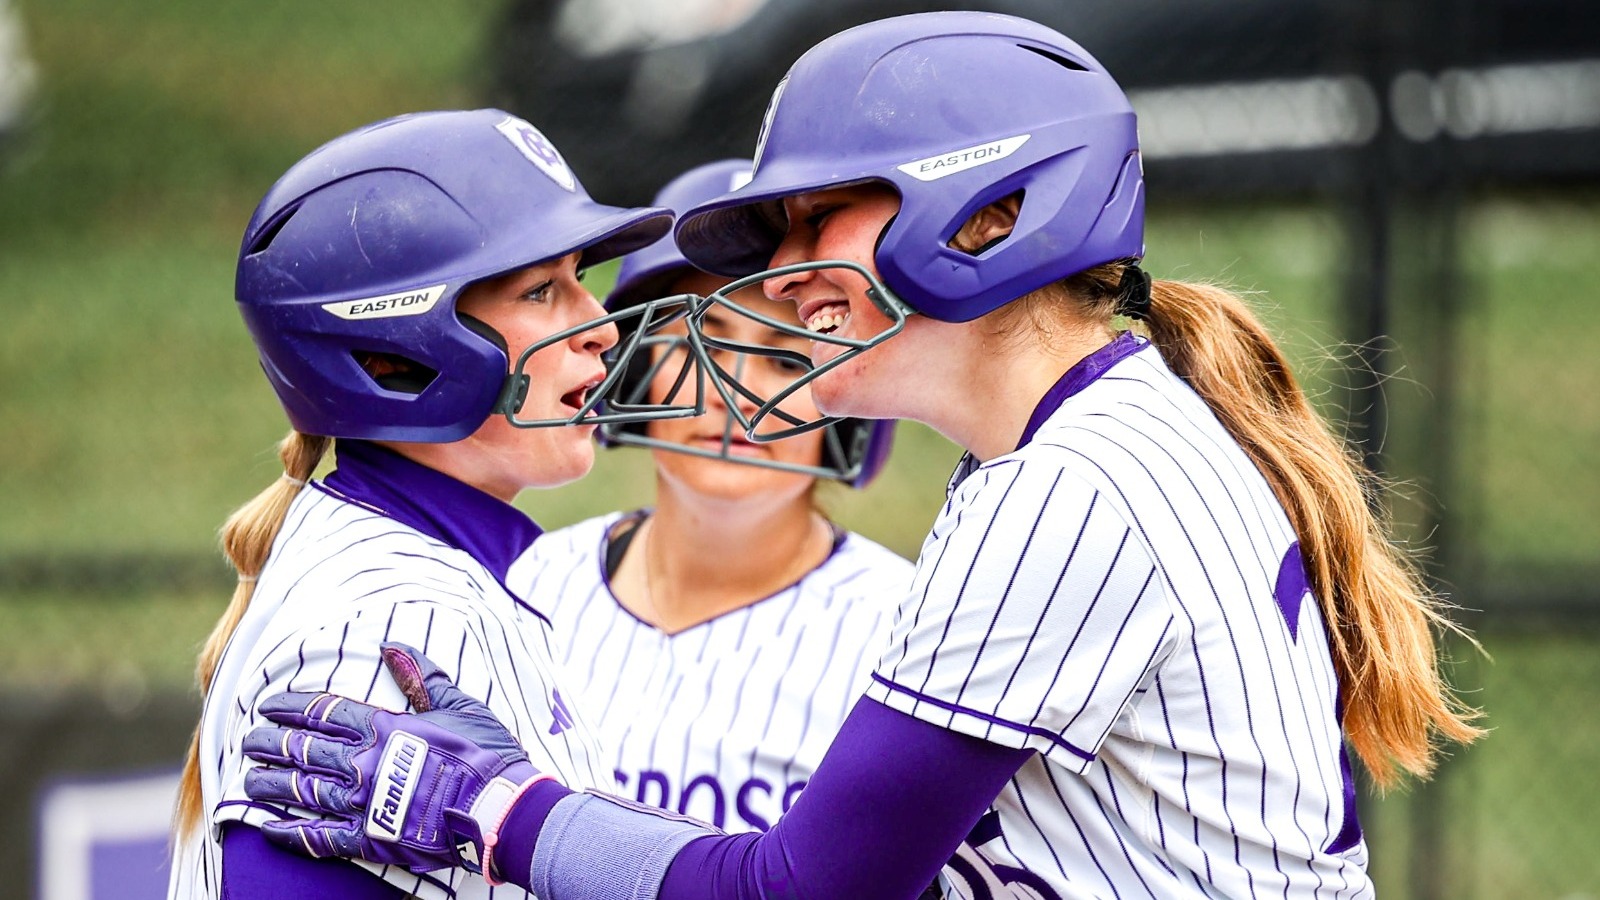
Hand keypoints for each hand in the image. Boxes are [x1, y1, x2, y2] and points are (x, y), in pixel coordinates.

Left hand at [242, 642, 548, 879]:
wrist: (499, 808)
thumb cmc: (485, 754)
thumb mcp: (459, 704)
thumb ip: (421, 677)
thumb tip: (393, 646)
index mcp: (385, 728)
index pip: (325, 712)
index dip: (292, 706)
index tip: (267, 705)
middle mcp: (365, 763)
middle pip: (304, 748)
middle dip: (271, 742)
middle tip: (248, 739)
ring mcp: (363, 803)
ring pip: (302, 790)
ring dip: (270, 783)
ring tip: (247, 778)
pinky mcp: (368, 839)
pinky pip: (317, 837)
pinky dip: (288, 833)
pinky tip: (266, 828)